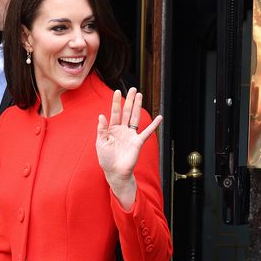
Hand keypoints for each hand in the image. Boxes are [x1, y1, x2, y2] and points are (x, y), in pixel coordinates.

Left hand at [96, 88, 161, 209]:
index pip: (115, 113)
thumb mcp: (100, 143)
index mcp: (112, 129)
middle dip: (129, 100)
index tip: (117, 91)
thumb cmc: (106, 159)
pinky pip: (147, 132)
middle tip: (133, 89)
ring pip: (135, 117)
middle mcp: (122, 130)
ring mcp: (131, 135)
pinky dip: (154, 125)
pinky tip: (160, 117)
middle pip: (126, 111)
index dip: (116, 102)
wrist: (115, 172)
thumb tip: (101, 115)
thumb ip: (101, 130)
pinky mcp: (138, 142)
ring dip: (138, 106)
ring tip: (140, 95)